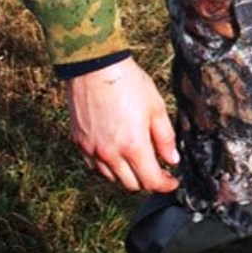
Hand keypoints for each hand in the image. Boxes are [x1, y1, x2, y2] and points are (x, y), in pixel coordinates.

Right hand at [65, 57, 179, 192]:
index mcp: (133, 146)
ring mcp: (92, 150)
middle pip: (131, 184)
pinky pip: (95, 166)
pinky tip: (117, 152)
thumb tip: (172, 160)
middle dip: (148, 180)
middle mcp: (110, 154)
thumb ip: (165, 138)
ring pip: (112, 178)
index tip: (172, 181)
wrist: (95, 68)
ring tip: (138, 159)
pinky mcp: (79, 143)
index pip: (151, 181)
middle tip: (158, 169)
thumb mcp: (156, 107)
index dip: (165, 185)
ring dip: (127, 175)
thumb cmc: (129, 83)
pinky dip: (108, 166)